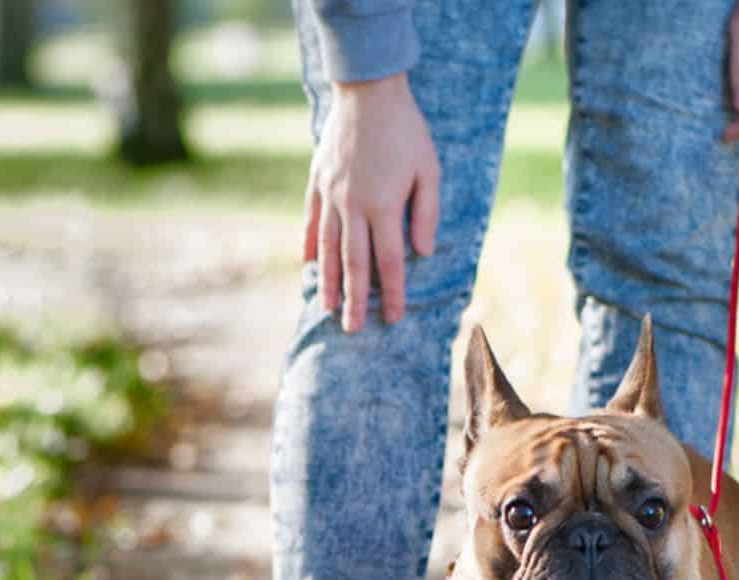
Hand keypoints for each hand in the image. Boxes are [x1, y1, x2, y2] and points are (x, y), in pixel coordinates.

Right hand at [305, 73, 439, 331]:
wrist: (368, 91)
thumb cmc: (406, 130)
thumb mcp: (429, 169)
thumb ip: (426, 212)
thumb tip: (423, 252)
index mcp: (384, 205)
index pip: (390, 261)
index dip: (393, 292)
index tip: (393, 318)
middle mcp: (354, 205)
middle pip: (355, 263)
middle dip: (355, 300)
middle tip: (353, 329)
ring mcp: (332, 194)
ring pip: (329, 247)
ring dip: (329, 280)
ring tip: (328, 307)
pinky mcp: (318, 181)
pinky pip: (312, 220)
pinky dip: (311, 244)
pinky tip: (310, 264)